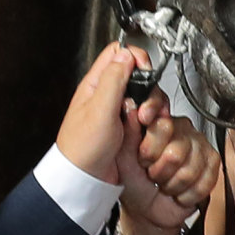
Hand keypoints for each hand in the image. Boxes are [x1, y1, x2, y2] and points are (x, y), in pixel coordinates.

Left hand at [55, 43, 139, 180]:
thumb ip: (113, 79)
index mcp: (96, 84)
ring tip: (143, 124)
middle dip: (149, 91)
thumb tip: (126, 55)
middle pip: (139, 76)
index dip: (136, 59)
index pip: (119, 54)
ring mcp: (118, 112)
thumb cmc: (82, 148)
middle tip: (143, 110)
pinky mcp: (127, 128)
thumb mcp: (99, 109)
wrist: (84, 180)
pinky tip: (144, 133)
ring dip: (152, 109)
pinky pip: (147, 117)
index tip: (144, 75)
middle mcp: (107, 95)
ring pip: (146, 97)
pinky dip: (151, 123)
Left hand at [120, 103, 218, 234]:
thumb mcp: (122, 157)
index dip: (154, 135)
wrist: (146, 210)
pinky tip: (179, 190)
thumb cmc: (134, 182)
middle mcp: (181, 129)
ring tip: (164, 183)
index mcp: (158, 122)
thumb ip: (128, 130)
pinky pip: (204, 181)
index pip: (162, 121)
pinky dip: (186, 194)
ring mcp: (199, 144)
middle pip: (175, 151)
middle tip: (152, 173)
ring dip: (172, 184)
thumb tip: (130, 105)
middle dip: (159, 170)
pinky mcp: (212, 162)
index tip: (144, 137)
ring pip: (189, 169)